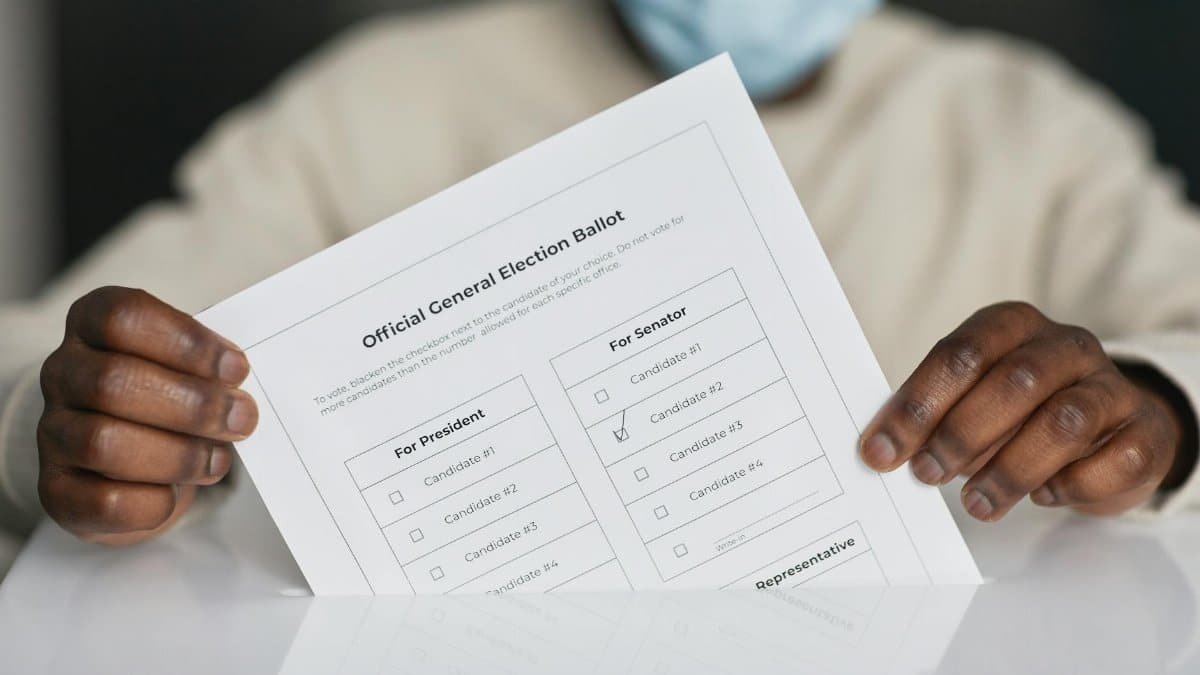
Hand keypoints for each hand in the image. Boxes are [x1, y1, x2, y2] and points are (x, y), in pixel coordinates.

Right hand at [37, 287, 257, 543]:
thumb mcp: (188, 367)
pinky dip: (153, 501)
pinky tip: (176, 493)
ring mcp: (53, 434)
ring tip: (217, 459)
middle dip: (193, 405)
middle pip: (113, 381)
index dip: (186, 342)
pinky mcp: (58, 492)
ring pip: (103, 444)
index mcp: (91, 326)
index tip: (236, 368)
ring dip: (178, 456)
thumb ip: (208, 369)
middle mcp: (62, 374)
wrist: (133, 468)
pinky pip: (105, 502)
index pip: (122, 317)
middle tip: (242, 419)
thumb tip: (236, 389)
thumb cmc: (169, 402)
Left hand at [859, 302, 1190, 519]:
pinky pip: (1113, 460)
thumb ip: (934, 417)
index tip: (881, 450)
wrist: (1106, 427)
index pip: (959, 355)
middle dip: (961, 434)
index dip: (916, 404)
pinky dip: (1071, 485)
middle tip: (928, 474)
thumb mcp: (973, 401)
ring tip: (976, 503)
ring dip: (1010, 469)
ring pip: (1063, 422)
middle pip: (1013, 382)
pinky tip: (1043, 496)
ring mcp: (1111, 386)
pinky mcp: (1144, 431)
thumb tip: (886, 449)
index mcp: (1011, 325)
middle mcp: (1064, 345)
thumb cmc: (1020, 413)